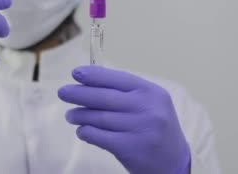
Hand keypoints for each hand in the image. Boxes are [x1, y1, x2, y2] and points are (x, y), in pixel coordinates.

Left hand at [58, 66, 190, 173]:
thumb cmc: (155, 128)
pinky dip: (86, 132)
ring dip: (80, 115)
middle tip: (63, 92)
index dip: (94, 75)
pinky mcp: (131, 149)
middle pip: (105, 97)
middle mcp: (147, 108)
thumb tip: (88, 82)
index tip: (75, 73)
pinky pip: (100, 136)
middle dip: (79, 94)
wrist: (174, 162)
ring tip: (70, 115)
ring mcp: (140, 129)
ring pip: (99, 117)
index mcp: (151, 92)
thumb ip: (125, 93)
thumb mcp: (150, 104)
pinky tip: (82, 130)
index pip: (117, 78)